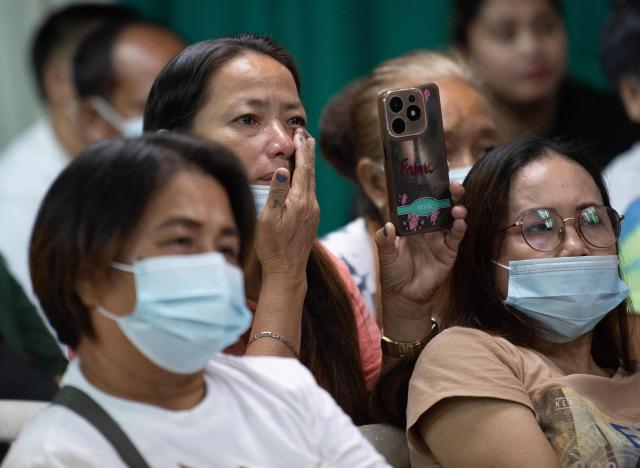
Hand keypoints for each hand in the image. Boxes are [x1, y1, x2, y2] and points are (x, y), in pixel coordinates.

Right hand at [254, 129, 318, 280]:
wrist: (287, 271)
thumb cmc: (273, 246)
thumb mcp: (269, 218)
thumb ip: (277, 193)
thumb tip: (283, 169)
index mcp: (301, 201)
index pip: (302, 169)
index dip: (302, 150)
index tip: (300, 134)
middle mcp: (311, 205)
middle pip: (310, 173)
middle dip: (307, 153)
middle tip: (305, 135)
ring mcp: (313, 213)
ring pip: (312, 183)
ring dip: (308, 165)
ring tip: (306, 151)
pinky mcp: (311, 220)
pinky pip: (311, 193)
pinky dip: (307, 179)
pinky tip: (304, 178)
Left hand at [376, 182, 466, 321]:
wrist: (404, 295)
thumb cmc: (393, 271)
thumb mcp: (384, 254)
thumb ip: (383, 240)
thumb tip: (387, 227)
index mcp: (411, 222)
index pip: (419, 199)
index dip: (426, 185)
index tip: (433, 169)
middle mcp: (427, 226)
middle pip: (440, 203)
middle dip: (447, 191)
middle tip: (452, 182)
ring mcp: (439, 237)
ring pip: (451, 216)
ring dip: (456, 206)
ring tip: (457, 202)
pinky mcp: (448, 250)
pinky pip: (456, 236)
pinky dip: (459, 227)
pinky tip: (460, 221)